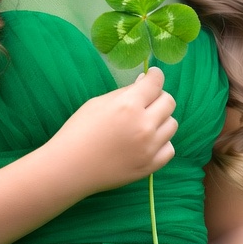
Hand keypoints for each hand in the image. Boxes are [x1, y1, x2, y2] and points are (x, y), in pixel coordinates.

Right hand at [52, 66, 176, 193]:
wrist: (70, 167)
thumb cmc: (78, 130)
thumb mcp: (98, 103)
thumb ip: (125, 92)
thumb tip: (144, 83)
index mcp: (129, 105)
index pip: (156, 83)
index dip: (155, 76)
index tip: (152, 77)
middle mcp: (144, 125)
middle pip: (169, 102)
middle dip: (158, 96)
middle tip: (146, 101)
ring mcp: (150, 148)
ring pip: (172, 124)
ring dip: (161, 119)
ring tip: (144, 123)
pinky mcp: (150, 166)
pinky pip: (169, 148)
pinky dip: (161, 142)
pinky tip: (147, 141)